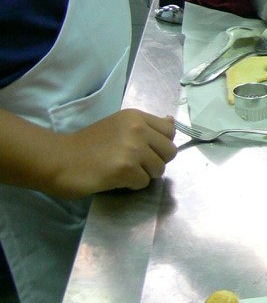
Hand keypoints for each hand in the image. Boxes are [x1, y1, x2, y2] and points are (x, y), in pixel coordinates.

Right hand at [50, 109, 175, 197]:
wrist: (58, 159)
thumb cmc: (87, 144)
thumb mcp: (119, 126)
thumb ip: (146, 126)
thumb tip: (172, 121)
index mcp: (136, 117)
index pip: (170, 132)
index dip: (161, 145)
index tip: (146, 150)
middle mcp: (138, 129)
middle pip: (169, 152)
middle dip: (156, 162)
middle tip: (135, 165)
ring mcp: (132, 149)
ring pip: (159, 169)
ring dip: (144, 175)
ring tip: (123, 172)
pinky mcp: (125, 169)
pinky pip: (144, 183)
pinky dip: (132, 185)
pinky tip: (115, 179)